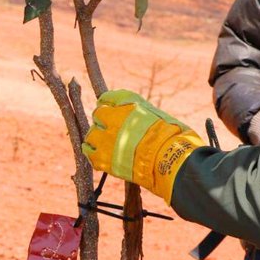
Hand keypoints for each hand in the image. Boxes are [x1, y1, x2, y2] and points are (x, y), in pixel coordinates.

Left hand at [81, 90, 203, 202]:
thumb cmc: (170, 136)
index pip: (107, 99)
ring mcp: (106, 139)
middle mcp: (113, 118)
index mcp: (128, 104)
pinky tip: (101, 155)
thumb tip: (128, 112)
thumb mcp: (156, 113)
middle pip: (98, 115)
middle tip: (113, 130)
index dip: (109, 106)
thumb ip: (138, 110)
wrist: (169, 160)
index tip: (111, 111)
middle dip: (104, 121)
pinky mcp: (103, 159)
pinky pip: (88, 152)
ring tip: (108, 144)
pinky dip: (92, 152)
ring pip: (91, 134)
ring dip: (97, 137)